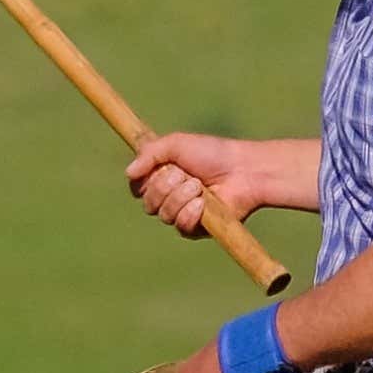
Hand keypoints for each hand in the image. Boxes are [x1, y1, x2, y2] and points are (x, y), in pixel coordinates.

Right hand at [127, 134, 261, 237]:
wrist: (243, 171)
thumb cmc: (213, 154)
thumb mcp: (176, 143)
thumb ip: (149, 153)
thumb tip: (128, 173)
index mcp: (162, 177)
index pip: (137, 188)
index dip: (144, 181)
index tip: (158, 169)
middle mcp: (169, 197)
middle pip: (148, 203)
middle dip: (165, 187)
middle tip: (186, 174)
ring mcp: (182, 214)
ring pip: (163, 215)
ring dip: (180, 197)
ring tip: (199, 186)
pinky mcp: (196, 229)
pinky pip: (181, 227)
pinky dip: (190, 213)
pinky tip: (203, 203)